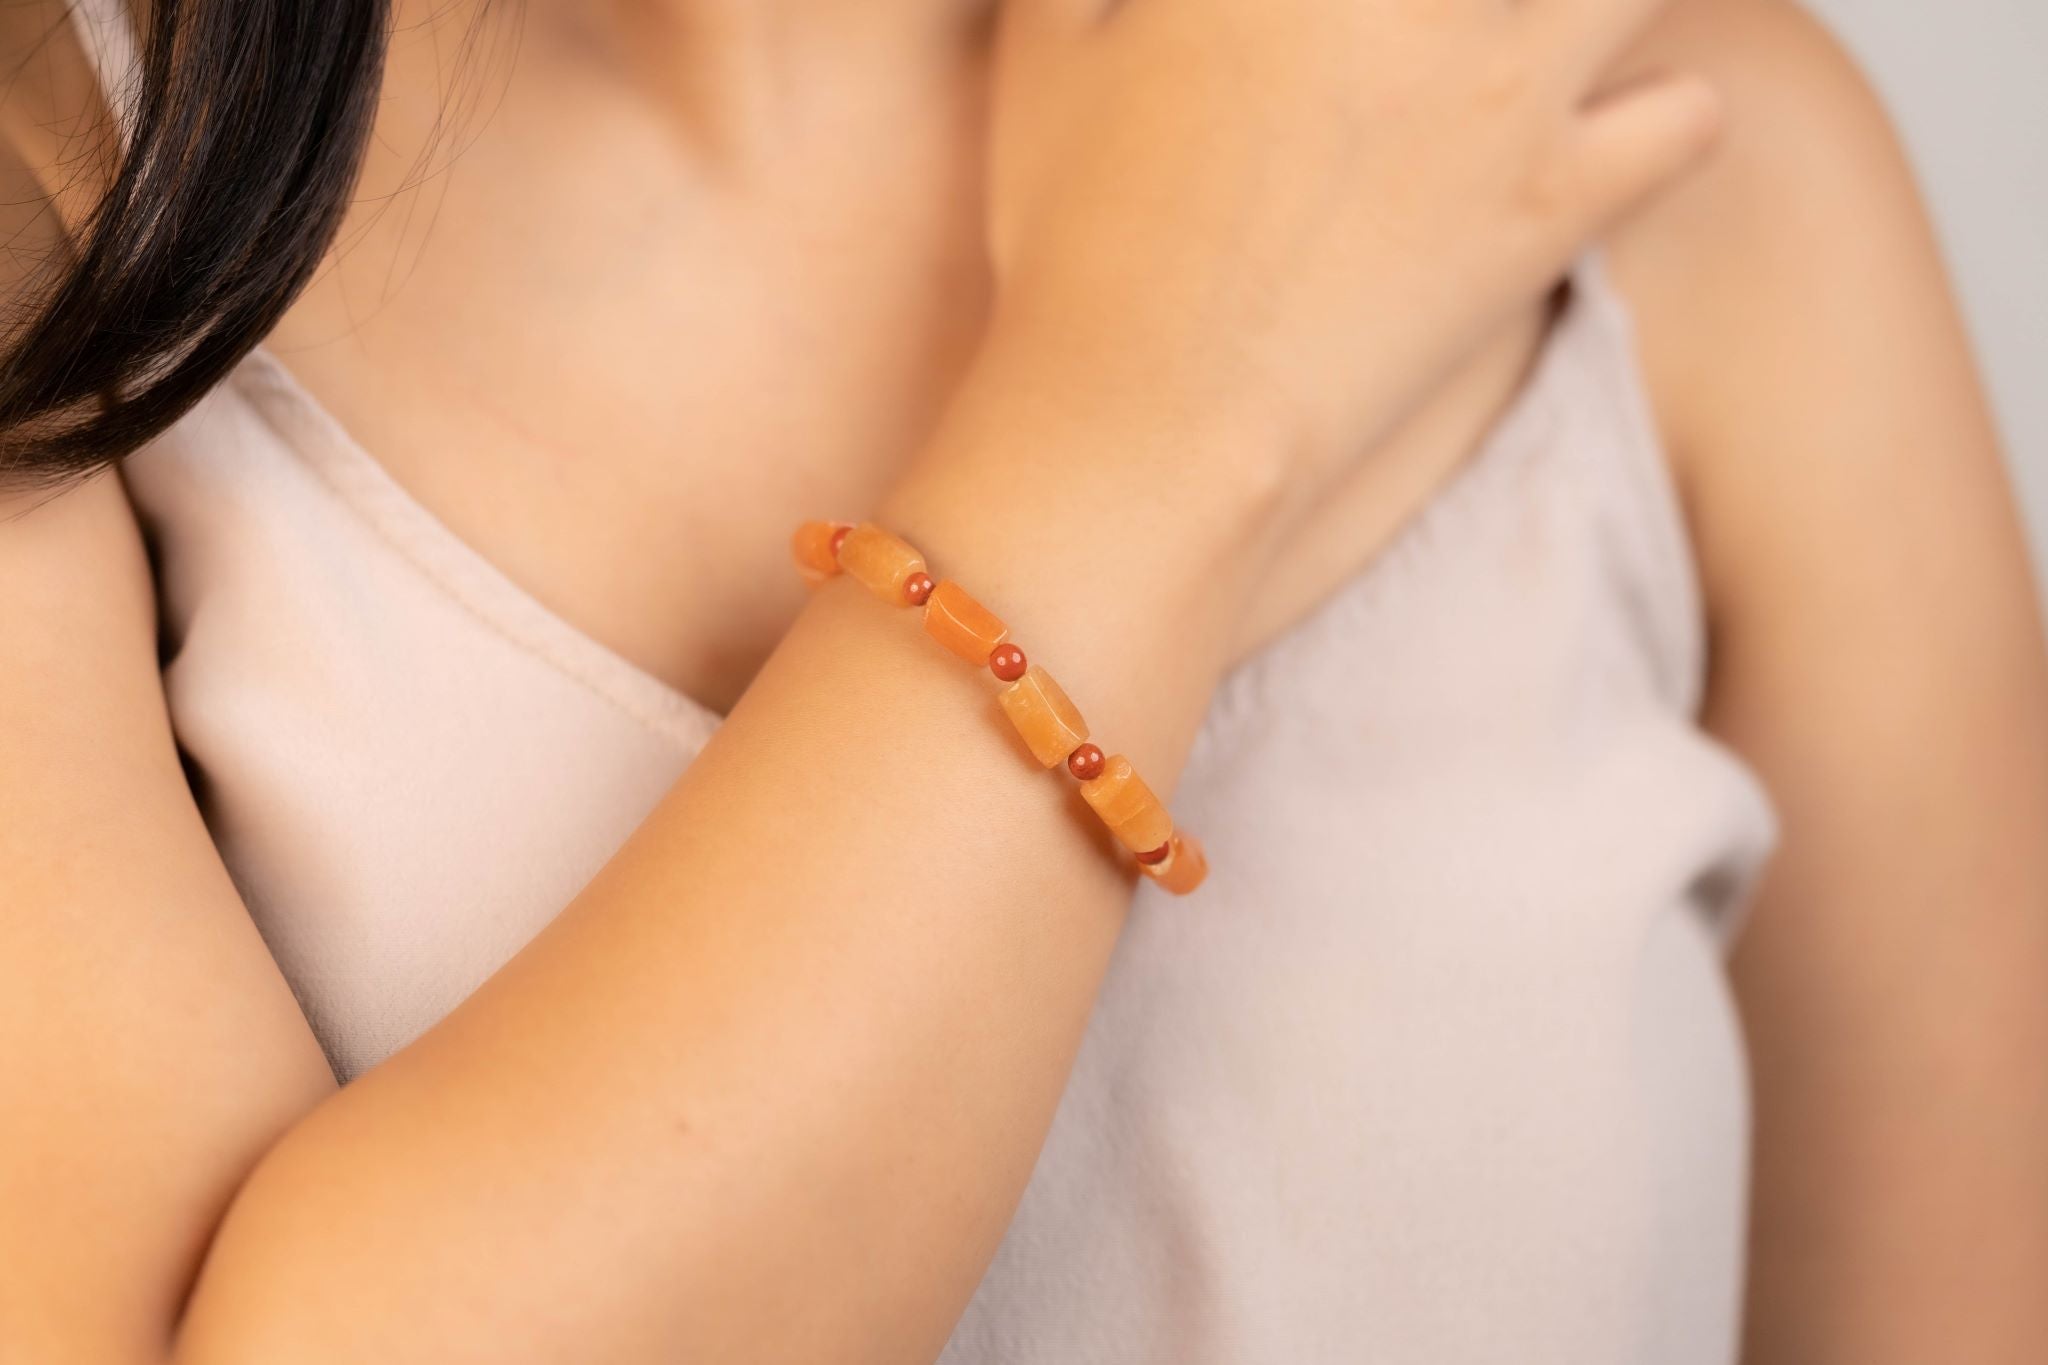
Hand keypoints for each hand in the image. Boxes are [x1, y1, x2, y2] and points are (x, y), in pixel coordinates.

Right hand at [981, 0, 1721, 514]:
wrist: (1147, 424)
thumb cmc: (1073, 241)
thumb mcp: (1046, 46)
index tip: (1331, 5)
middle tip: (1452, 33)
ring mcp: (1503, 83)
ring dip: (1610, 5)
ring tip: (1570, 32)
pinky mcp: (1556, 203)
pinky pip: (1688, 115)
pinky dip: (1666, 113)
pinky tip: (1619, 124)